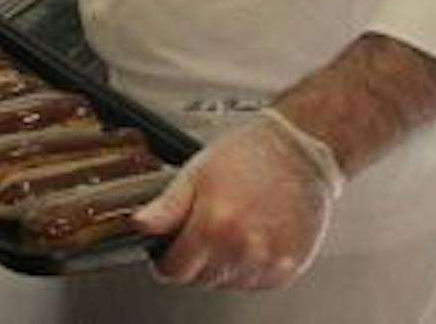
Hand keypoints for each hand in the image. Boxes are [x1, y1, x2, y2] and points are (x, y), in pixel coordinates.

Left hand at [132, 109, 343, 291]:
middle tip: (203, 230)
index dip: (166, 261)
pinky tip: (251, 239)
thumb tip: (138, 225)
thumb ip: (166, 207)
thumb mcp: (196, 174)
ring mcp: (270, 260)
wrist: (298, 153)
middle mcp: (243, 247)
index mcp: (215, 223)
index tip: (168, 251)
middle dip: (194, 261)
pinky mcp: (290, 266)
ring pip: (228, 283)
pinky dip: (249, 268)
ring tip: (230, 229)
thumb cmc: (247, 156)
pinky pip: (257, 282)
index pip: (175, 271)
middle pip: (202, 280)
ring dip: (222, 265)